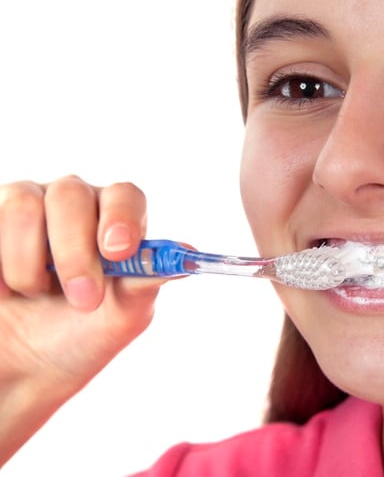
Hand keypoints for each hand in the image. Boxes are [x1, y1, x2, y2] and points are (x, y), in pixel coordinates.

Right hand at [0, 176, 166, 464]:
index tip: (117, 251)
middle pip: (73, 194)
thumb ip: (146, 280)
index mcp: (113, 222)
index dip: (122, 217)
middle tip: (81, 297)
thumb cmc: (78, 337)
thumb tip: (185, 254)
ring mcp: (24, 208)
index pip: (125, 196)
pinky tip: (6, 292)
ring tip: (34, 295)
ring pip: (24, 204)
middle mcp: (71, 206)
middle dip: (75, 251)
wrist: (21, 369)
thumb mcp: (122, 316)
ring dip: (29, 262)